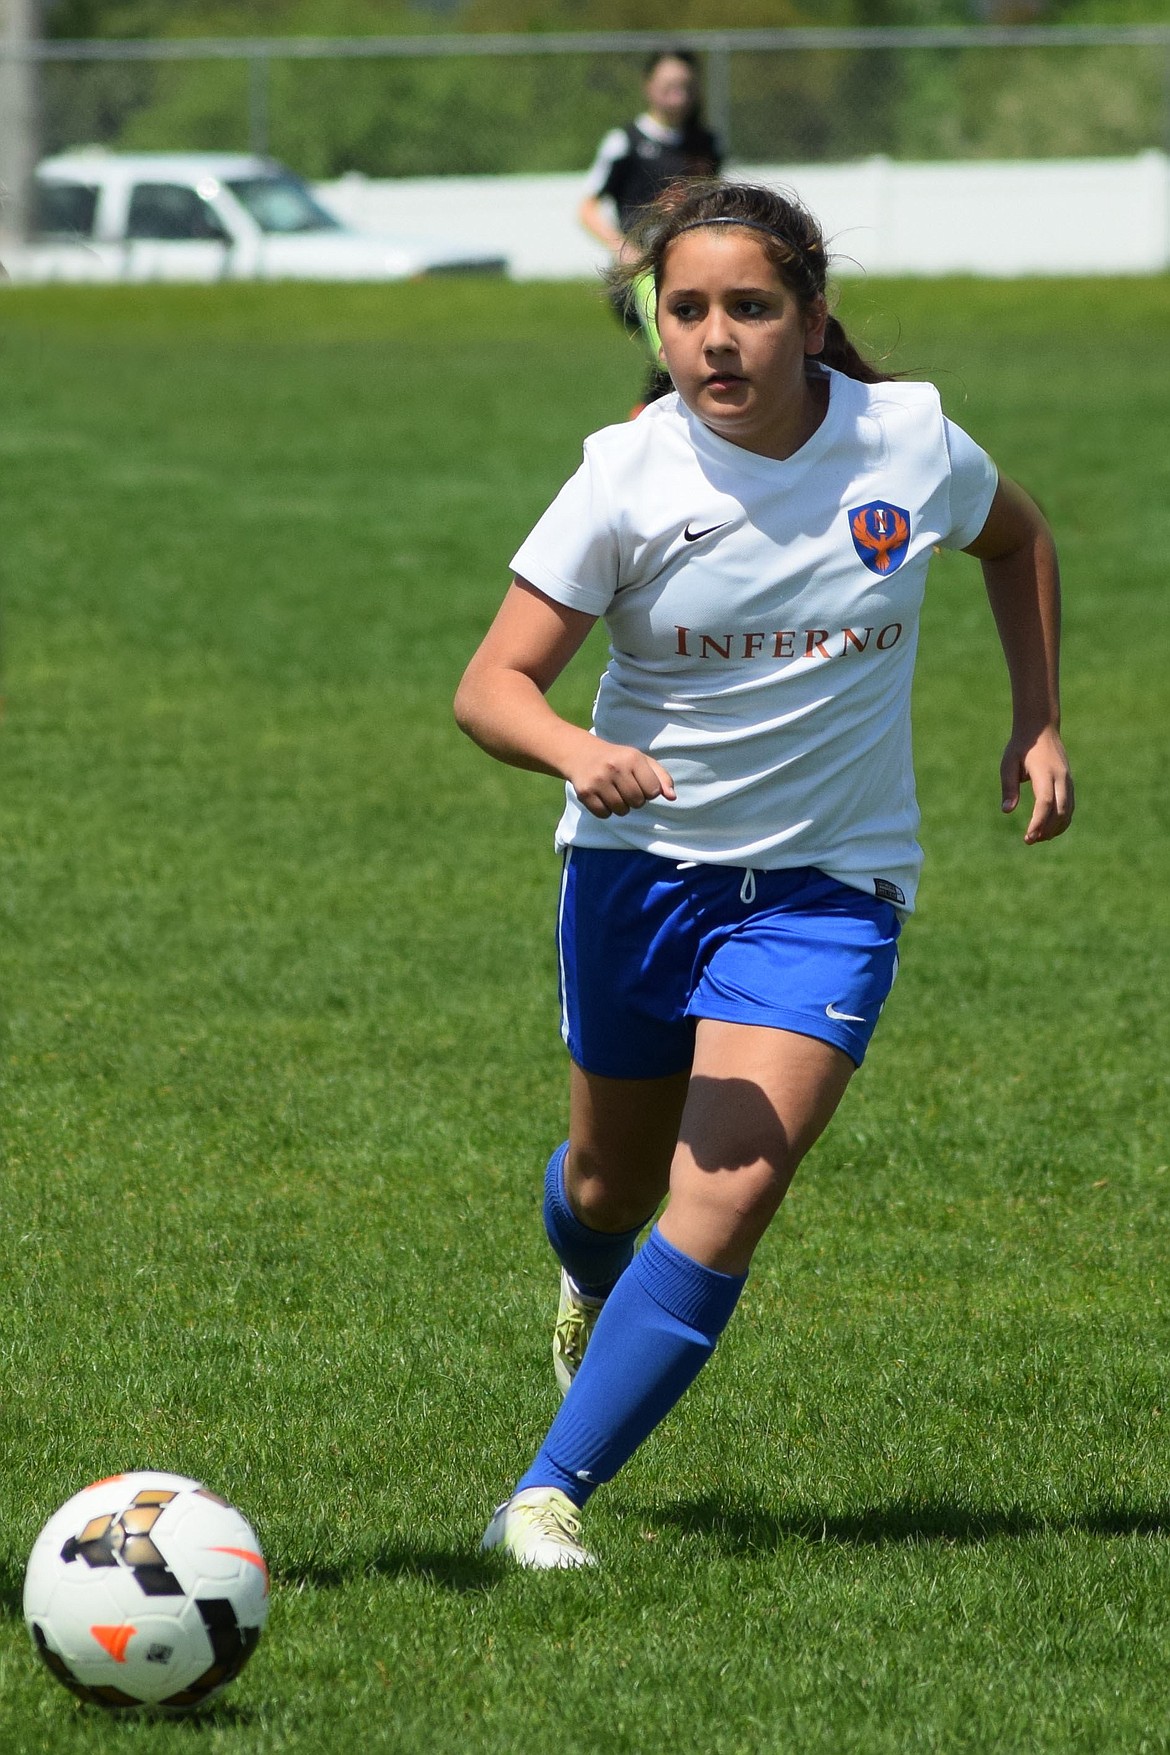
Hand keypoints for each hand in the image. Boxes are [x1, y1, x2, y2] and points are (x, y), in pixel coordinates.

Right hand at [568, 740, 675, 817]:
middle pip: (638, 802)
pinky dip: (606, 811)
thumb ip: (661, 777)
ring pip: (621, 811)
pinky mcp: (585, 792)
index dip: (649, 792)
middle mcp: (615, 767)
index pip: (654, 791)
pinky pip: (604, 814)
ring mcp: (599, 780)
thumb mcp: (641, 761)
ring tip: (614, 793)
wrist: (581, 754)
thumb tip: (672, 797)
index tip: (640, 784)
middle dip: (635, 800)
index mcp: (632, 758)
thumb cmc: (618, 759)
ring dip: (621, 807)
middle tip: (626, 789)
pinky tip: (602, 797)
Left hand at [1000, 725, 1073, 842]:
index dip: (1038, 822)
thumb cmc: (1021, 747)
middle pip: (1060, 810)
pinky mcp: (1069, 784)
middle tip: (1029, 840)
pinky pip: (1069, 806)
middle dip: (1047, 830)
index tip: (1027, 836)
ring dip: (1055, 828)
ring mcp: (1068, 781)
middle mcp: (1061, 778)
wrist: (1042, 729)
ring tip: (1037, 838)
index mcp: (1045, 772)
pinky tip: (1049, 830)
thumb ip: (1008, 787)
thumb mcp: (1008, 763)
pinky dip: (1062, 821)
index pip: (1045, 802)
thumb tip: (1007, 811)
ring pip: (1068, 811)